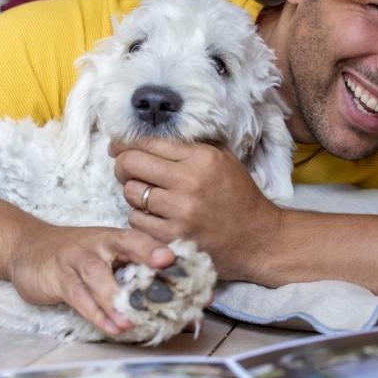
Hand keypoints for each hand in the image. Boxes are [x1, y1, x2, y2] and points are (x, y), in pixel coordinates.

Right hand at [6, 219, 175, 337]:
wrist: (25, 246)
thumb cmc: (76, 256)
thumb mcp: (103, 256)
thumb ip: (131, 272)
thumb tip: (170, 297)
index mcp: (114, 238)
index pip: (141, 237)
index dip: (160, 244)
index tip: (180, 255)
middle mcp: (98, 244)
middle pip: (125, 244)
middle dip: (146, 253)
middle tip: (166, 264)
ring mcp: (77, 259)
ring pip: (97, 274)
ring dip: (115, 298)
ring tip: (132, 320)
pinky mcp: (58, 278)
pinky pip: (78, 296)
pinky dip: (95, 313)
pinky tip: (111, 326)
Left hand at [111, 137, 281, 277]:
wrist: (259, 238)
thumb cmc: (238, 196)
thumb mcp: (222, 159)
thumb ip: (188, 147)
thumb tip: (143, 139)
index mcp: (202, 157)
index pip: (148, 142)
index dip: (125, 143)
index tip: (118, 148)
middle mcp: (190, 181)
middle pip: (131, 164)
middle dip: (122, 165)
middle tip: (125, 170)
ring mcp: (181, 212)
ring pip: (131, 193)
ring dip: (133, 194)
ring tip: (149, 196)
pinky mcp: (173, 237)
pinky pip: (137, 221)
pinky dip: (141, 218)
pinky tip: (157, 217)